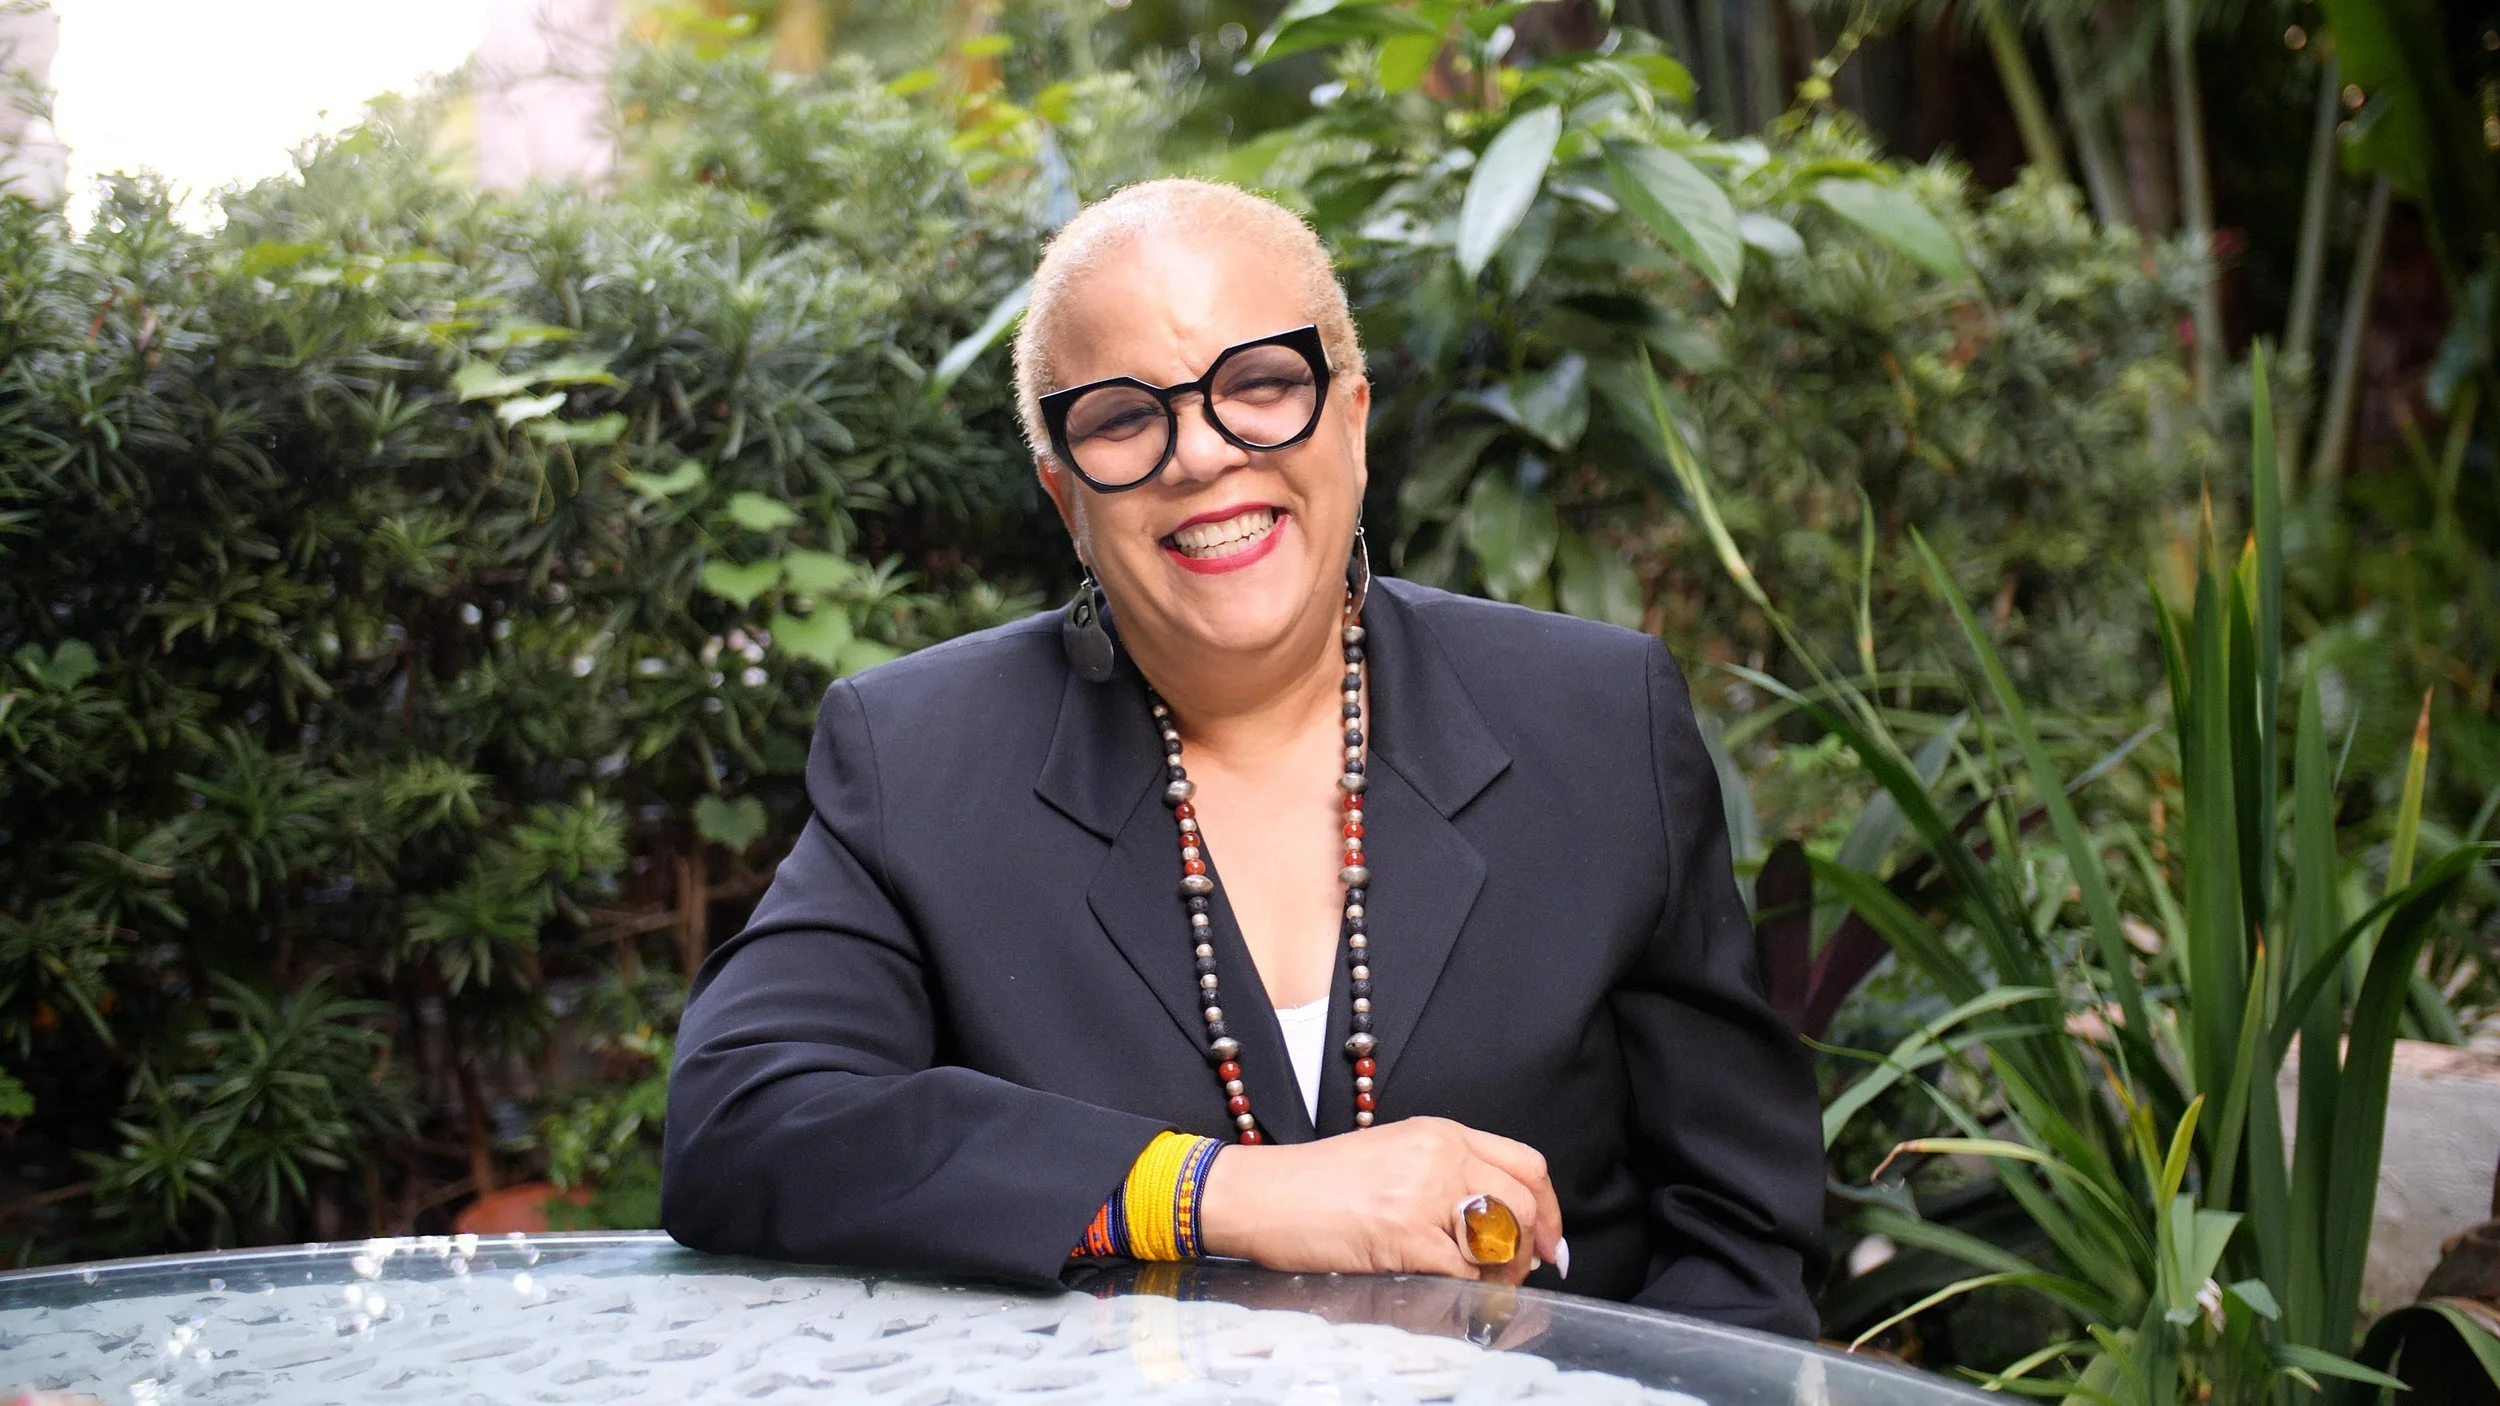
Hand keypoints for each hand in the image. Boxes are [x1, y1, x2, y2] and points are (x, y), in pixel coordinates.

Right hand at [1197, 1117, 1564, 1284]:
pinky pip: (1463, 1273)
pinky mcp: (1404, 1235)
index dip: (1550, 1208)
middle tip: (1519, 1273)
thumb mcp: (1395, 1156)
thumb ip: (1448, 1175)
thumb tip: (1503, 1222)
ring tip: (1484, 1286)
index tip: (1550, 1240)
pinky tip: (1451, 1291)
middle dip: (1532, 1248)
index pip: (1527, 1164)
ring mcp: (1423, 1195)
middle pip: (1525, 1204)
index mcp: (1440, 1133)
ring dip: (1502, 1275)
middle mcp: (1440, 1156)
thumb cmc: (1319, 1183)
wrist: (1264, 1195)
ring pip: (1500, 1242)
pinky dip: (1468, 1291)